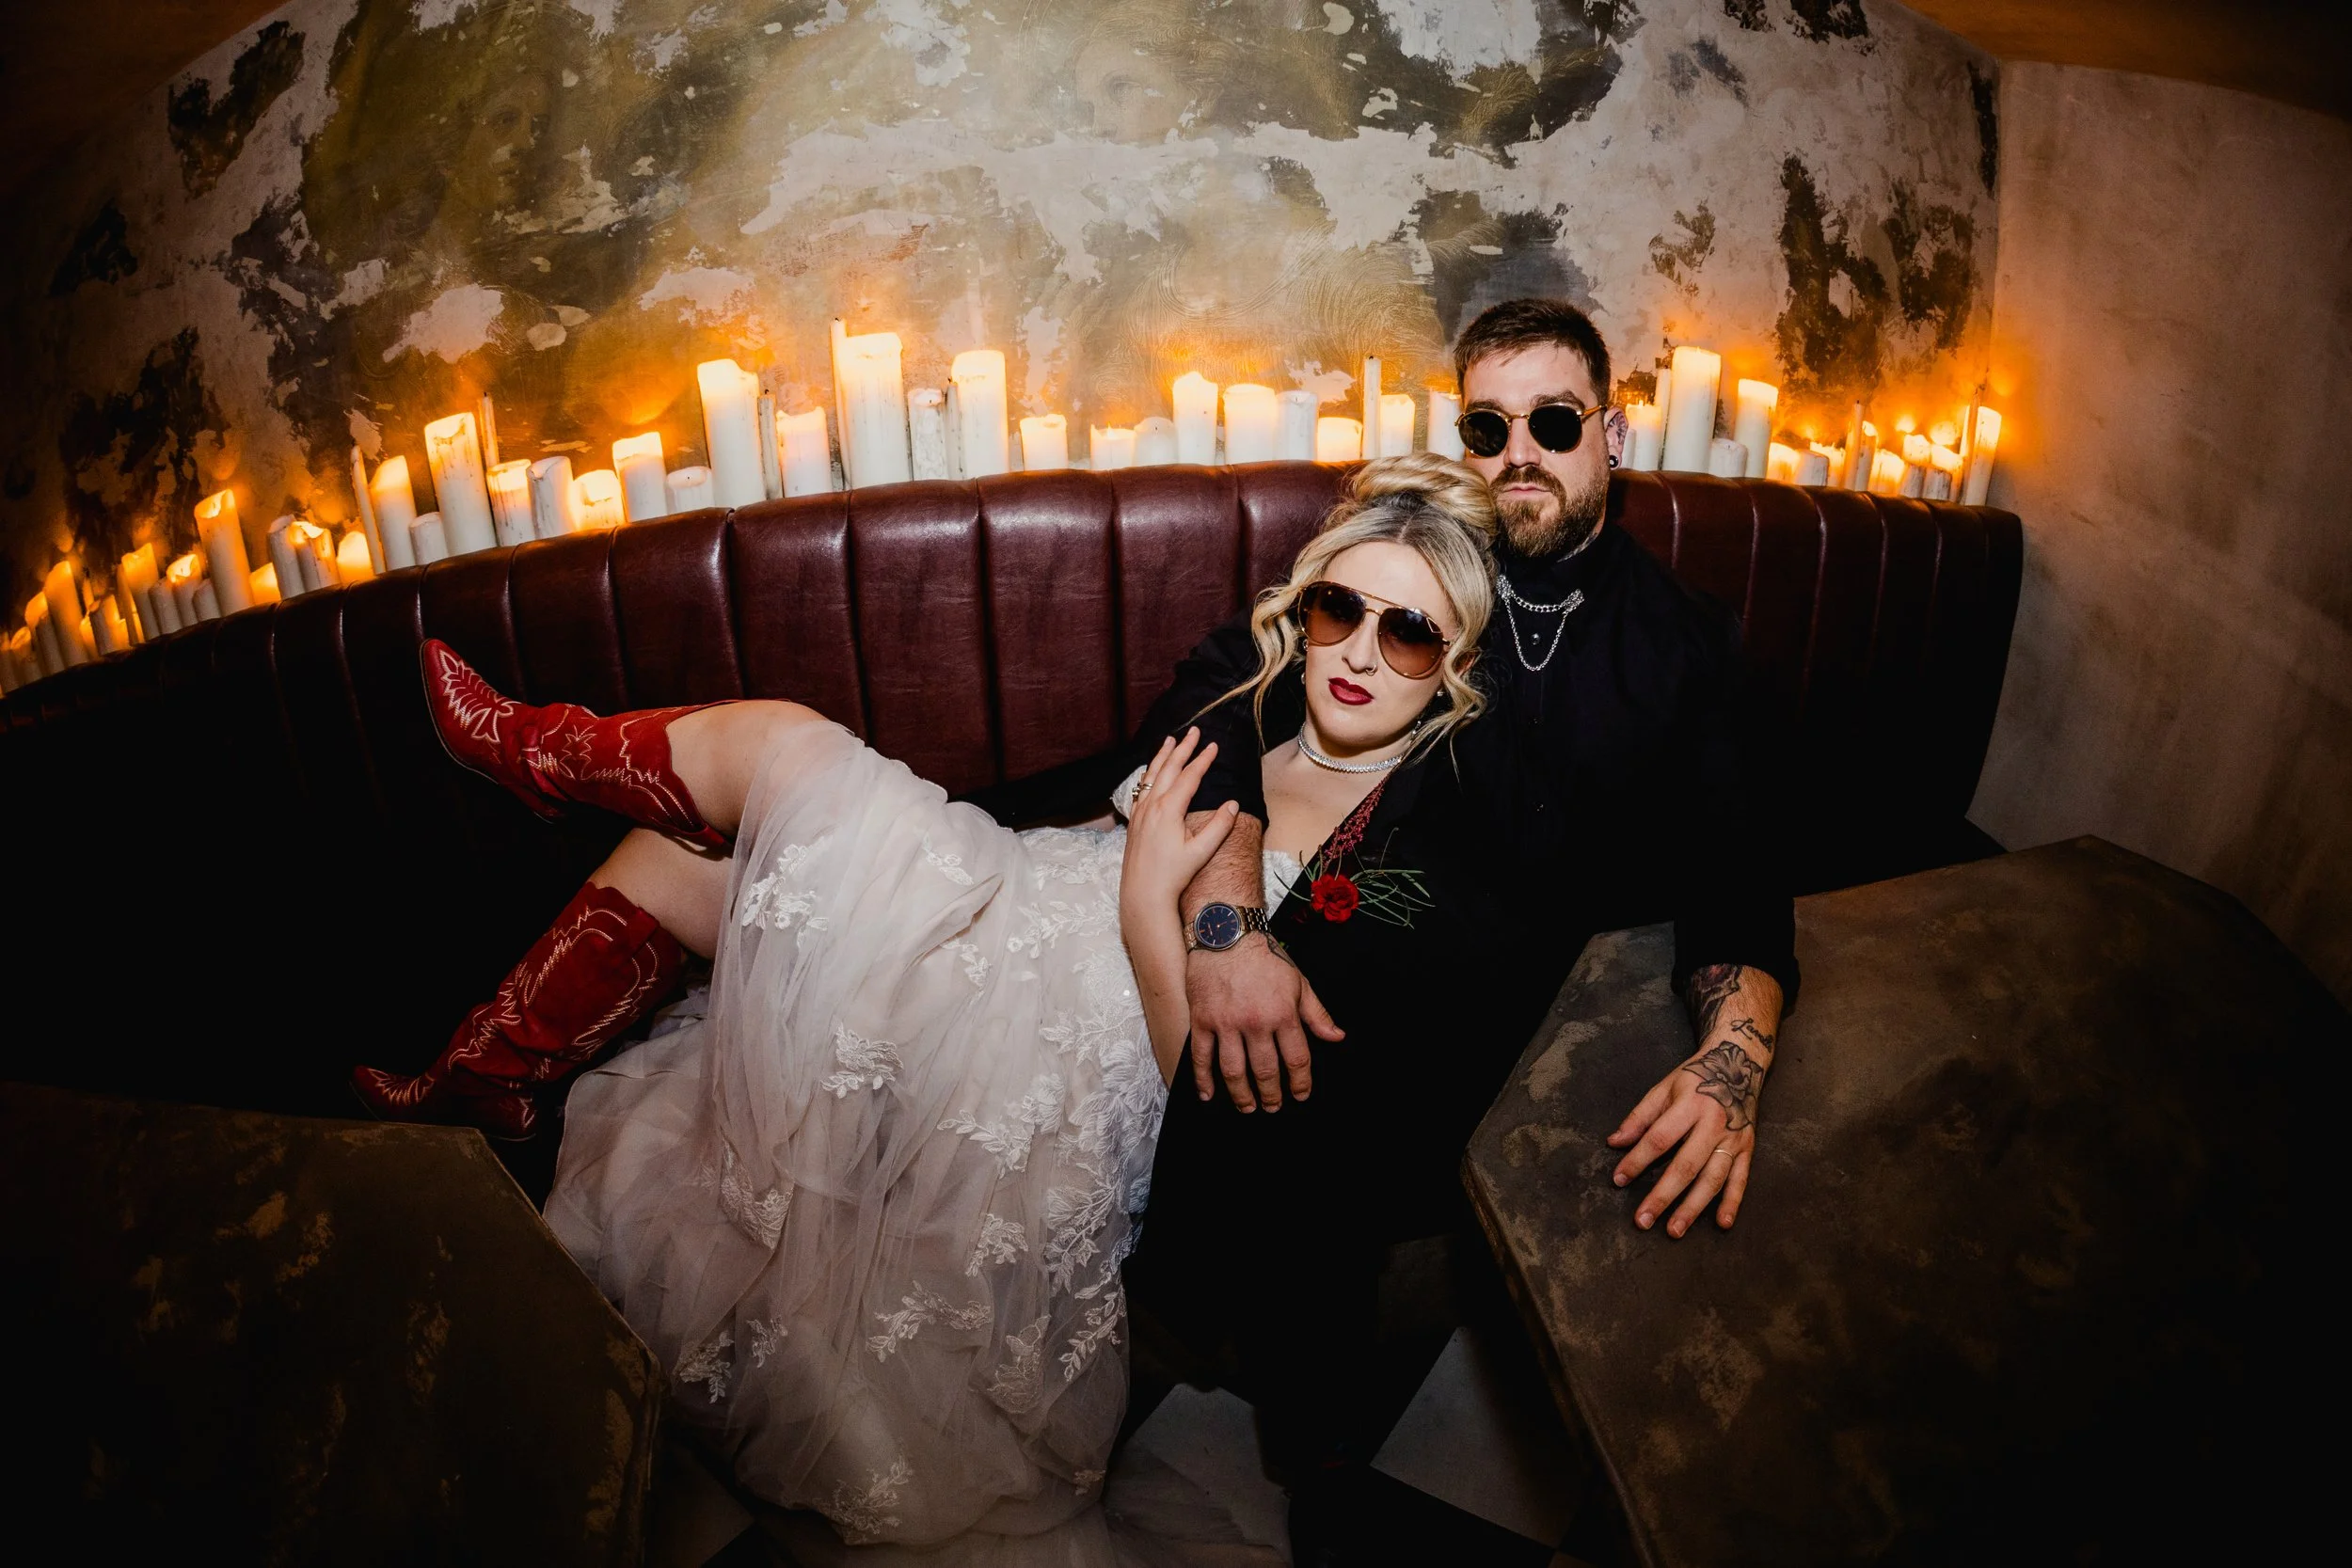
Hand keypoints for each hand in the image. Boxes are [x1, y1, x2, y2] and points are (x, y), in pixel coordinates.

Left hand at [1119, 730, 1239, 915]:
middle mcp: (1151, 805)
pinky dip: (1149, 773)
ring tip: (1170, 740)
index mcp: (1168, 809)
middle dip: (1182, 748)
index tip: (1214, 745)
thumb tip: (1233, 803)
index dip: (1203, 759)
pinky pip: (1141, 788)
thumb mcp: (1201, 852)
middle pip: (1169, 768)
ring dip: (1162, 756)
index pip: (1189, 777)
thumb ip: (1219, 826)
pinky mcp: (1133, 821)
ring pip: (1151, 775)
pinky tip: (1151, 772)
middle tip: (1193, 731)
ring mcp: (1140, 812)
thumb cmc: (1173, 875)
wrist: (1143, 893)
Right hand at [1185, 936, 1342, 1111]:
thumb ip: (1317, 1014)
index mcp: (1283, 1014)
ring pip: (1234, 1071)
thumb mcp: (1299, 982)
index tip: (1300, 1094)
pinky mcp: (1202, 1020)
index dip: (1300, 1083)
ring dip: (1242, 1096)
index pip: (1296, 1060)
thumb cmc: (1263, 955)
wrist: (1227, 931)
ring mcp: (1226, 1023)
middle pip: (1266, 1072)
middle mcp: (1256, 1022)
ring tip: (1248, 1107)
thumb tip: (1336, 1036)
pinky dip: (1203, 1080)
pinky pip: (1202, 1057)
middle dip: (1271, 1095)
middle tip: (1273, 1106)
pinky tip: (1208, 1095)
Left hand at [1605, 966, 1779, 1235]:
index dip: (1637, 1160)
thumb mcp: (1664, 1088)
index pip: (1659, 1138)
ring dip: (1693, 1207)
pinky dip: (1732, 1203)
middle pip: (1685, 1165)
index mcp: (1689, 1105)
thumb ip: (1639, 1117)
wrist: (1739, 1064)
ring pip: (1712, 1179)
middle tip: (1643, 1220)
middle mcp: (1713, 1125)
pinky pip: (1740, 1180)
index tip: (1618, 1180)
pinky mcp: (1748, 1149)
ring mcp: (1734, 1140)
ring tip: (1674, 1230)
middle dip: (1663, 1196)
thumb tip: (1614, 1142)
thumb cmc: (1695, 1078)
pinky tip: (1721, 1223)